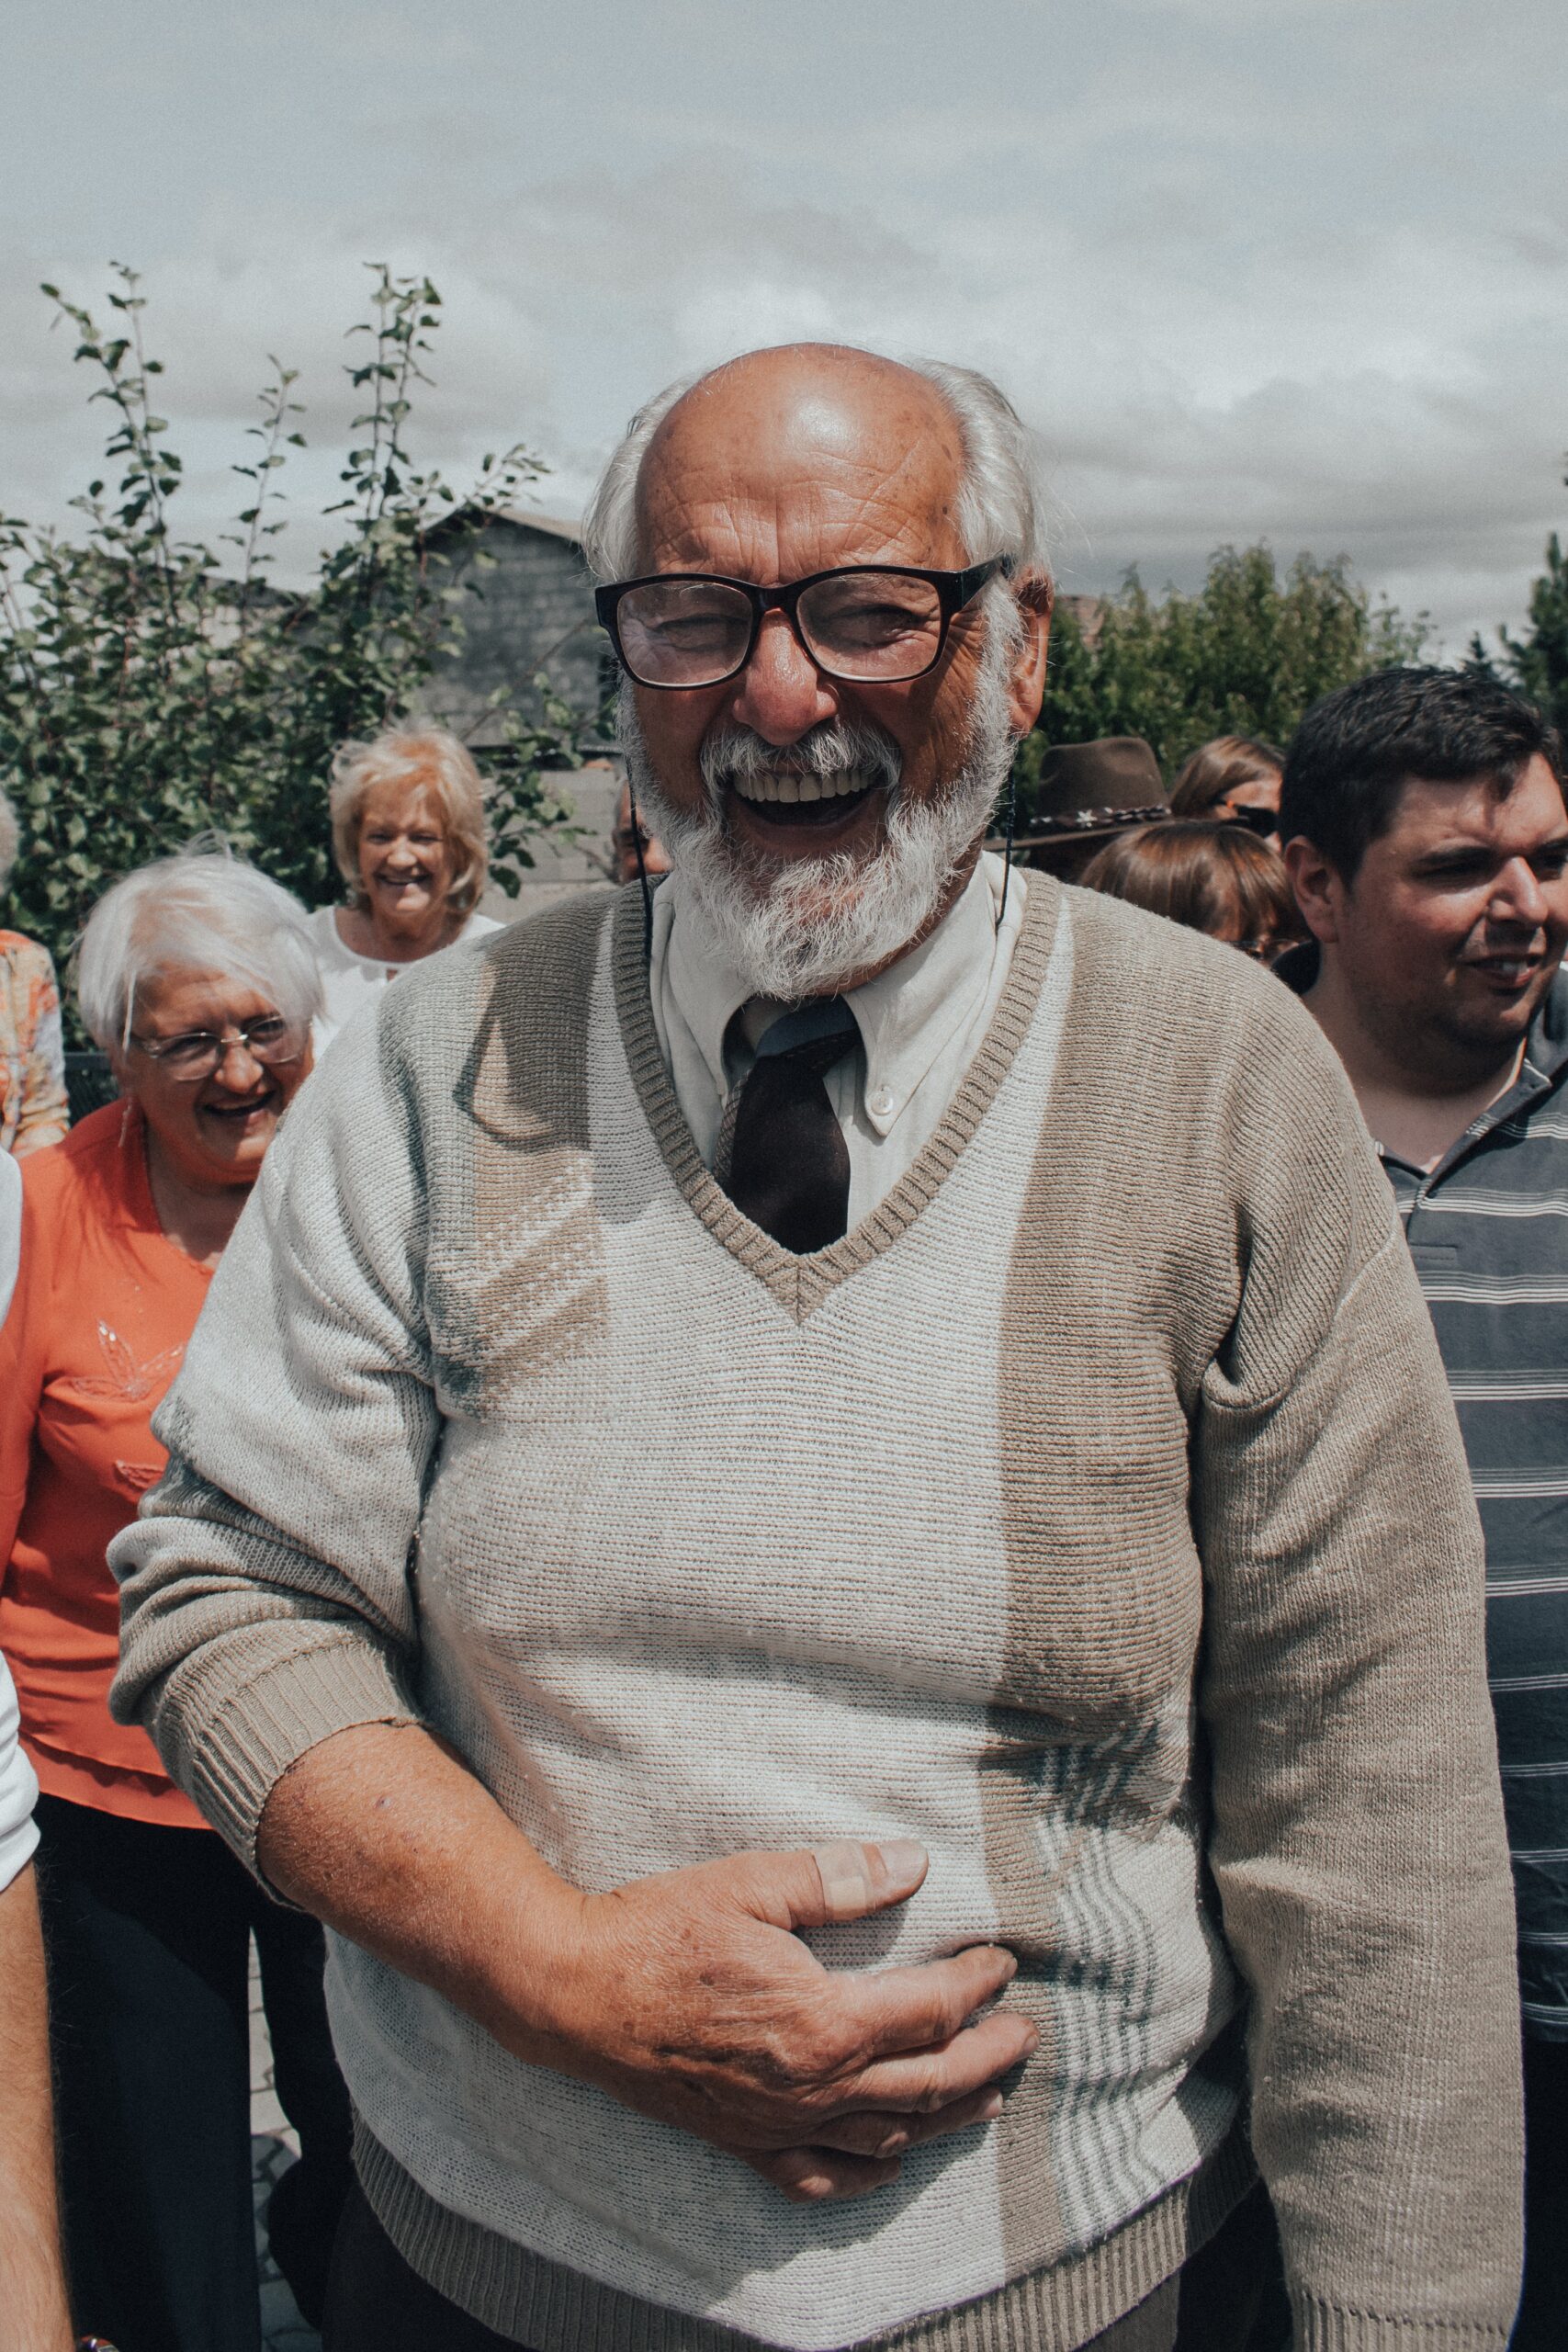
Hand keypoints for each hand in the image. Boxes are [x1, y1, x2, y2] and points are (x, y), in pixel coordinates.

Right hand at [508, 1839, 1034, 2202]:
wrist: (574, 1994)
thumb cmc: (659, 1931)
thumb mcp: (752, 1884)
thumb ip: (839, 1879)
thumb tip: (914, 1865)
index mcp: (821, 2022)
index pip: (928, 2012)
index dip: (975, 1986)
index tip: (1001, 1961)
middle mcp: (810, 2087)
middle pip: (928, 2083)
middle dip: (986, 2058)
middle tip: (1022, 2034)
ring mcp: (777, 2123)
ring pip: (887, 2134)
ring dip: (947, 2115)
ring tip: (986, 2096)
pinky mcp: (742, 2140)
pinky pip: (820, 2175)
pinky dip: (867, 2170)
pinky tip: (891, 2157)